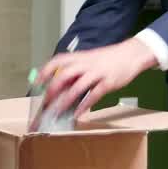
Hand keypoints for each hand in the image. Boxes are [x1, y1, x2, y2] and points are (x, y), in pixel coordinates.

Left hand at [36, 39, 157, 119]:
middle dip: (53, 90)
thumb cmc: (108, 59)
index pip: (57, 61)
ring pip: (77, 86)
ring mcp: (97, 73)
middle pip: (64, 75)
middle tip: (46, 103)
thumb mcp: (89, 60)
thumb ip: (76, 71)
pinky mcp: (108, 82)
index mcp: (79, 57)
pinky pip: (94, 94)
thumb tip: (60, 87)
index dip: (45, 71)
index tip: (36, 83)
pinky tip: (78, 113)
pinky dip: (84, 105)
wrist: (131, 54)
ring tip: (57, 112)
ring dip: (65, 100)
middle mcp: (86, 64)